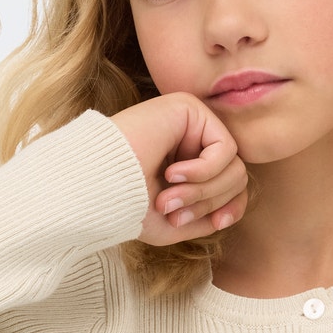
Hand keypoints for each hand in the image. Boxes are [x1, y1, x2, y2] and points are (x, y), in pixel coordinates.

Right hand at [111, 93, 248, 246]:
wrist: (97, 186)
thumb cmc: (125, 206)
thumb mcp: (171, 223)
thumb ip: (204, 219)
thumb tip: (230, 213)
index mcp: (186, 162)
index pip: (230, 183)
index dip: (231, 206)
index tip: (217, 223)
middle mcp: (191, 138)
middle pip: (235, 176)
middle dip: (210, 202)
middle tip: (173, 212)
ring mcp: (192, 121)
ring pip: (233, 165)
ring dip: (203, 191)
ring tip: (169, 198)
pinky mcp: (190, 108)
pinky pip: (224, 148)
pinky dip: (203, 172)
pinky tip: (171, 173)